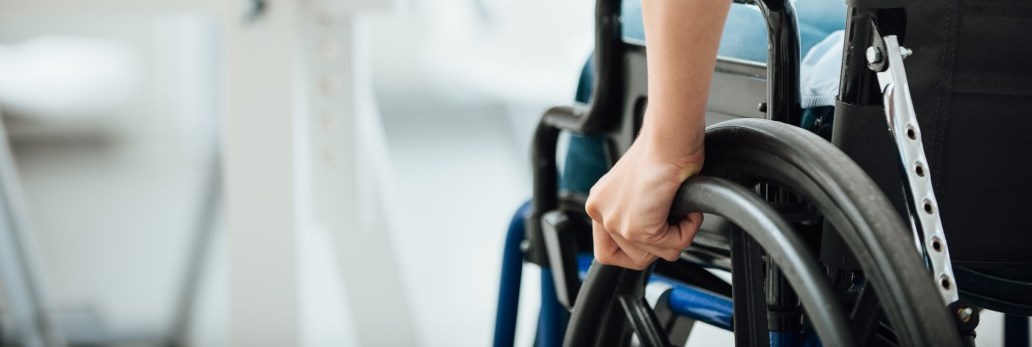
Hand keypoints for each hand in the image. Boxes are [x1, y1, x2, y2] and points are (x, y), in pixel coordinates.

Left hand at [585, 135, 704, 269]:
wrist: (670, 137)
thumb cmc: (664, 148)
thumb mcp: (640, 185)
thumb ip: (636, 210)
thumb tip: (654, 234)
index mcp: (600, 202)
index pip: (607, 251)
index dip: (635, 252)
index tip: (654, 243)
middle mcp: (600, 213)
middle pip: (632, 258)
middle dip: (661, 246)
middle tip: (674, 223)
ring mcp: (616, 222)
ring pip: (655, 255)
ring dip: (677, 237)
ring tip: (683, 211)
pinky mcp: (637, 228)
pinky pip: (672, 247)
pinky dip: (687, 230)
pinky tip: (687, 210)